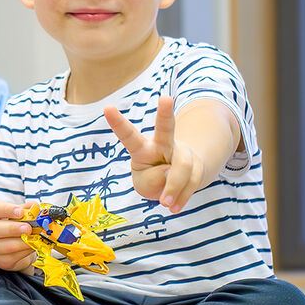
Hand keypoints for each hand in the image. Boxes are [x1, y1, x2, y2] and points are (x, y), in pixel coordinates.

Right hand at [0, 200, 36, 270]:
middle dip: (12, 229)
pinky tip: (33, 246)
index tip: (20, 211)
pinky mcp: (1, 261)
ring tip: (34, 238)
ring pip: (3, 246)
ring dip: (21, 242)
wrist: (13, 247)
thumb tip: (34, 206)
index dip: (6, 210)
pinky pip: (12, 257)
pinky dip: (24, 252)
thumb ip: (26, 209)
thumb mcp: (18, 215)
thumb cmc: (14, 226)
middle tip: (28, 228)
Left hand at [104, 97, 205, 212]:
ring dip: (174, 189)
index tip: (107, 107)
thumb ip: (152, 180)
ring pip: (183, 167)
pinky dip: (183, 197)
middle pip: (166, 128)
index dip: (117, 123)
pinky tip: (174, 207)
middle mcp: (162, 143)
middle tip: (166, 97)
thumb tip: (171, 173)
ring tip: (166, 205)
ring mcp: (182, 151)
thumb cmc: (152, 179)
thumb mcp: (144, 185)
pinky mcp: (197, 163)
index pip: (128, 135)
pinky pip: (194, 180)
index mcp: (141, 147)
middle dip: (165, 113)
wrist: (178, 181)